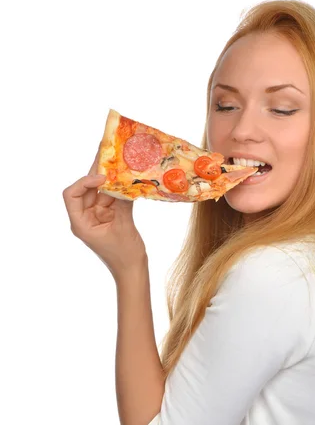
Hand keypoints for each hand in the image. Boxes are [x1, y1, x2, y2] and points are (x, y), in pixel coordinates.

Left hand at [62, 144, 146, 279]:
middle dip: (97, 173)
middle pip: (86, 190)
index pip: (72, 195)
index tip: (102, 177)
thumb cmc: (124, 256)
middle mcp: (86, 217)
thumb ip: (121, 203)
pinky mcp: (109, 216)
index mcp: (81, 223)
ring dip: (110, 180)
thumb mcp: (124, 227)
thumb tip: (123, 182)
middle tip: (107, 153)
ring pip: (100, 192)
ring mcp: (98, 216)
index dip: (84, 182)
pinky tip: (127, 178)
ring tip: (119, 161)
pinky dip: (119, 189)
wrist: (133, 271)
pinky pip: (111, 198)